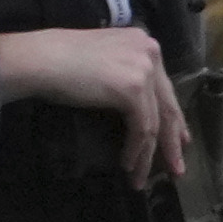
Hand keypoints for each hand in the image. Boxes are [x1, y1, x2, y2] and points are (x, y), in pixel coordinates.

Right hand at [0, 22, 184, 191]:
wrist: (42, 59)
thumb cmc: (61, 62)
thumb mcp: (106, 63)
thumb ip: (125, 75)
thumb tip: (138, 107)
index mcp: (144, 43)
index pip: (165, 87)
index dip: (174, 118)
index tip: (180, 140)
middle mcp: (150, 52)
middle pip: (167, 105)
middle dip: (172, 141)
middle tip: (176, 168)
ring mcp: (144, 69)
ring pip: (155, 121)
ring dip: (148, 155)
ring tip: (141, 178)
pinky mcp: (133, 88)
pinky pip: (142, 127)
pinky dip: (136, 149)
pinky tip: (127, 164)